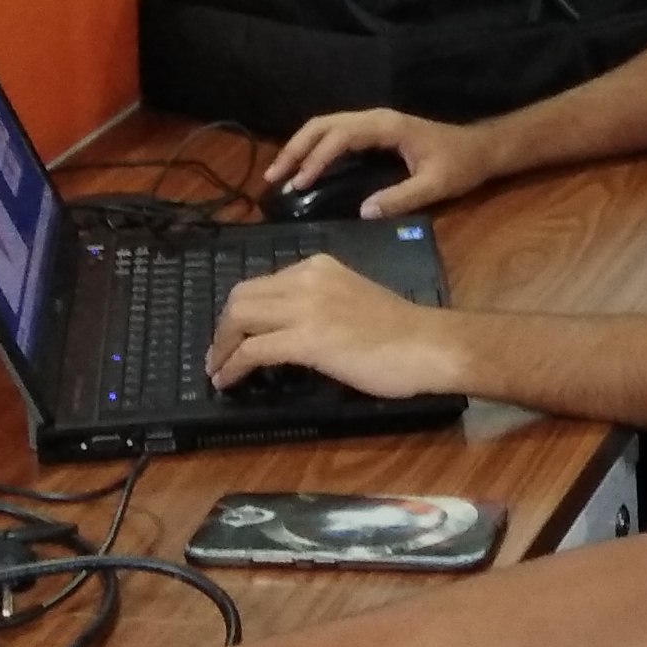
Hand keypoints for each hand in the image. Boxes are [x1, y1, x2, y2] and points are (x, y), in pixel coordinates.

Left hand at [208, 252, 465, 396]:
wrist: (428, 344)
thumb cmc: (400, 332)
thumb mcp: (351, 300)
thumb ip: (319, 305)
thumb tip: (289, 330)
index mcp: (318, 266)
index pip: (262, 283)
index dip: (240, 312)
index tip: (234, 335)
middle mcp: (306, 278)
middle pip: (241, 296)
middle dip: (223, 328)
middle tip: (219, 354)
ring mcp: (305, 307)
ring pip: (240, 317)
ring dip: (222, 346)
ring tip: (218, 369)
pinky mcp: (306, 339)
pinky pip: (253, 350)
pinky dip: (233, 365)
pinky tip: (228, 380)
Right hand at [266, 107, 498, 217]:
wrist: (481, 150)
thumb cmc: (460, 165)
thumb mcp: (435, 185)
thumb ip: (401, 198)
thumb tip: (363, 212)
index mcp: (386, 127)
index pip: (340, 136)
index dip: (316, 158)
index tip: (299, 183)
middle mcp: (375, 119)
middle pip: (324, 124)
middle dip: (296, 148)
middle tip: (273, 177)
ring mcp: (373, 124)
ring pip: (326, 126)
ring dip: (301, 147)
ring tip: (280, 174)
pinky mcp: (374, 133)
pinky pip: (336, 135)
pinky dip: (315, 149)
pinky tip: (304, 170)